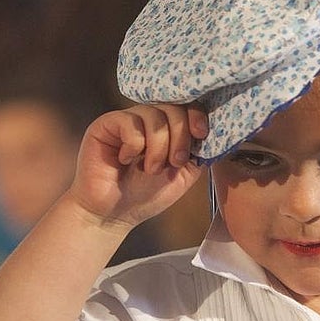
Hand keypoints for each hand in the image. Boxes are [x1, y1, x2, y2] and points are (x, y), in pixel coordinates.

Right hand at [68, 104, 207, 230]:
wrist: (113, 214)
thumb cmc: (145, 195)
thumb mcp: (182, 174)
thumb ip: (197, 152)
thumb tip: (213, 133)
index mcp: (167, 128)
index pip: (186, 106)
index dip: (196, 116)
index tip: (201, 134)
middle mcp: (147, 119)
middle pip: (173, 108)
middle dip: (181, 136)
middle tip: (175, 162)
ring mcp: (126, 120)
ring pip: (154, 115)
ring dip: (159, 147)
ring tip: (150, 169)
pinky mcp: (106, 124)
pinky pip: (130, 124)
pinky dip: (134, 146)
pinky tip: (125, 160)